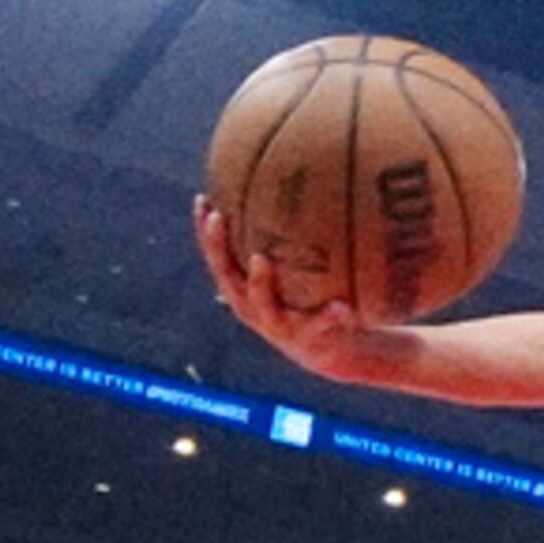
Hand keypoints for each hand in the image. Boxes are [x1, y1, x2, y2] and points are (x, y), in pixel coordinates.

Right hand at [192, 197, 405, 381]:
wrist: (332, 354)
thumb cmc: (311, 302)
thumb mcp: (298, 273)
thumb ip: (293, 242)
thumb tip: (300, 188)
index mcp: (245, 289)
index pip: (218, 256)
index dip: (205, 232)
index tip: (202, 200)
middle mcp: (252, 307)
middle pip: (227, 276)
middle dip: (218, 248)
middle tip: (219, 218)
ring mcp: (278, 326)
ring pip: (262, 305)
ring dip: (259, 282)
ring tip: (261, 260)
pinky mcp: (308, 340)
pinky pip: (318, 326)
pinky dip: (329, 316)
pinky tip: (341, 306)